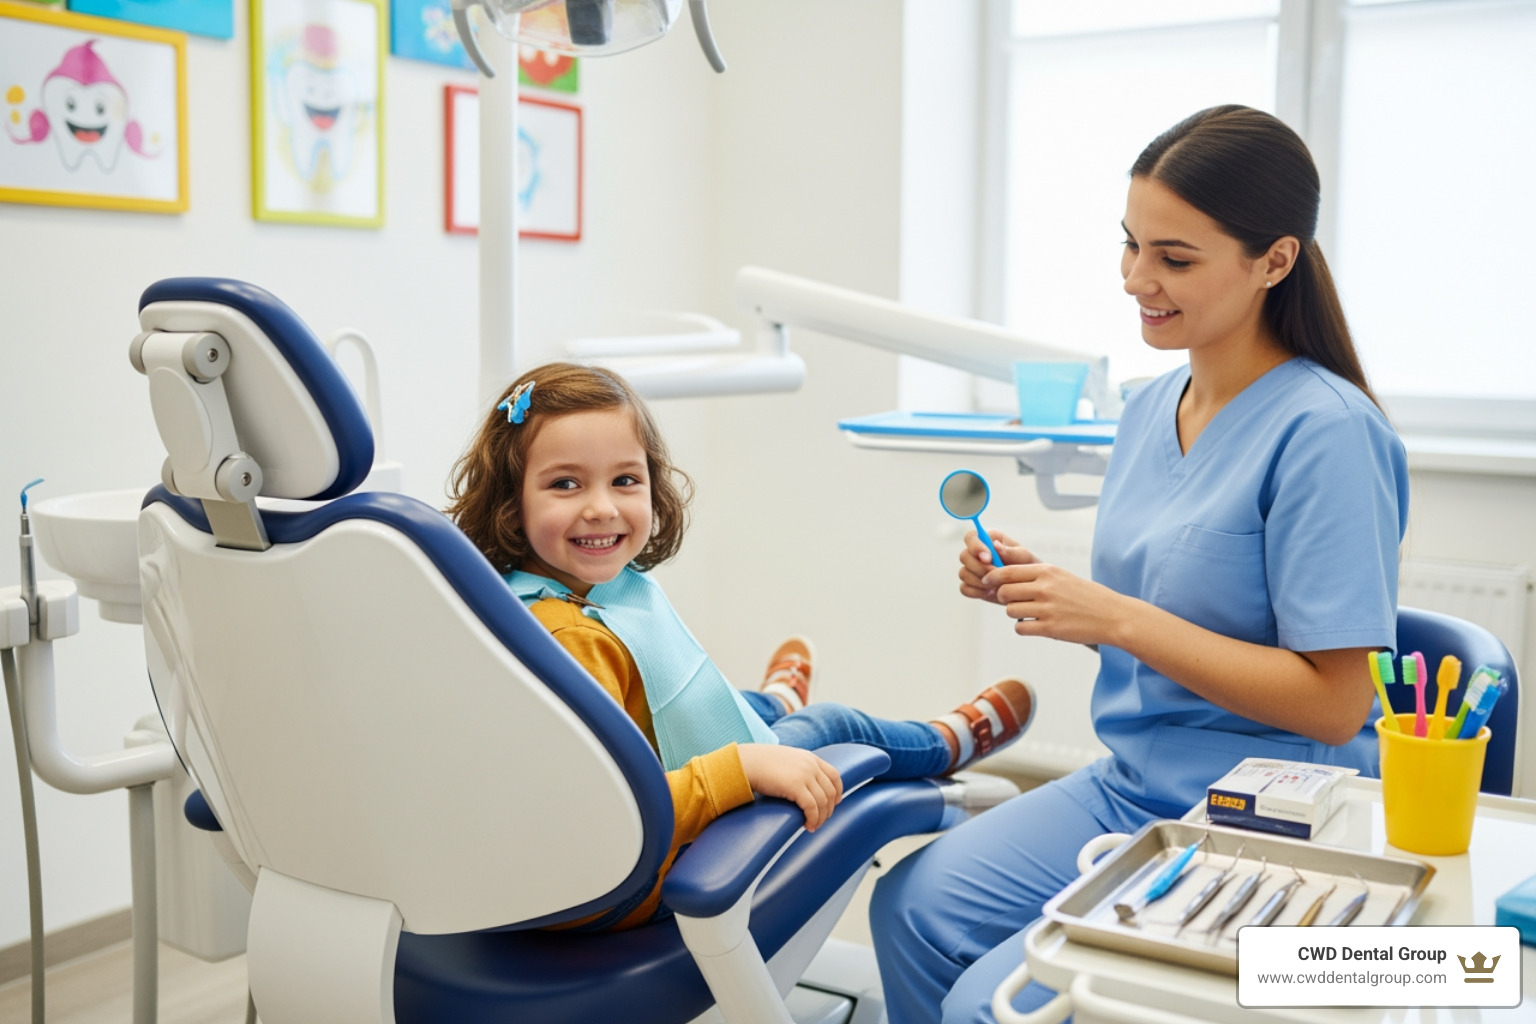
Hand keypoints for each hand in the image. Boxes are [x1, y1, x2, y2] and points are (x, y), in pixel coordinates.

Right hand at [736, 744, 842, 831]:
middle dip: (828, 809)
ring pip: (823, 802)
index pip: (834, 775)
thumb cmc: (760, 763)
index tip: (835, 803)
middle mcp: (811, 765)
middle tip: (820, 821)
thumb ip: (797, 767)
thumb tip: (801, 784)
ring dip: (820, 818)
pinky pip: (812, 807)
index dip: (838, 792)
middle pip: (831, 791)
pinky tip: (807, 826)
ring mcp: (804, 775)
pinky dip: (813, 819)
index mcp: (810, 758)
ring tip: (813, 826)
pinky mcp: (796, 786)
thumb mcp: (785, 760)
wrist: (746, 762)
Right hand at [958, 530, 1037, 603]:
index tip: (988, 558)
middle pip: (964, 556)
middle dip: (980, 568)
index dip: (975, 546)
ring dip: (980, 581)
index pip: (971, 536)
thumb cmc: (1028, 567)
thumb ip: (1011, 551)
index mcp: (988, 539)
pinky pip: (965, 588)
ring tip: (998, 585)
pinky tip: (992, 592)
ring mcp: (972, 569)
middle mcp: (977, 553)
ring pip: (963, 573)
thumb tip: (995, 545)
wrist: (1029, 587)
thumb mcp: (1024, 557)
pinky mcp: (971, 585)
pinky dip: (977, 592)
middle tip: (997, 575)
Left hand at [986, 561, 1131, 646]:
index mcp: (1047, 571)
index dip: (993, 578)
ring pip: (1010, 610)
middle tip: (1014, 601)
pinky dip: (1024, 627)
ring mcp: (1047, 609)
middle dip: (1004, 598)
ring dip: (1015, 613)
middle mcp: (1045, 588)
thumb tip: (1005, 576)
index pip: (1007, 571)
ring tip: (1030, 613)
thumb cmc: (1085, 595)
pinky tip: (1035, 625)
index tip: (988, 582)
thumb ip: (1035, 575)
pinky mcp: (1050, 628)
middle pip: (1004, 592)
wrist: (1112, 615)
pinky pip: (1020, 627)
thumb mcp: (1061, 576)